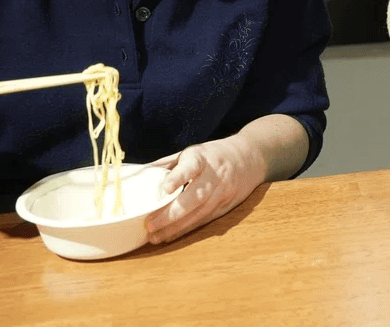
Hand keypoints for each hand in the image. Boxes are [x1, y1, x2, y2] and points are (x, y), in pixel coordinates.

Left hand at [143, 135, 265, 244]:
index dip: (179, 177)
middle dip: (172, 214)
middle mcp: (215, 175)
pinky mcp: (227, 205)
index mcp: (203, 158)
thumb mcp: (193, 151)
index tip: (165, 189)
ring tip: (155, 237)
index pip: (191, 167)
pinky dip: (187, 230)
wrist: (251, 157)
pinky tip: (170, 236)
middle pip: (196, 197)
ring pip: (200, 213)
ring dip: (177, 228)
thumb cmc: (215, 154)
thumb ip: (168, 164)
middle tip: (150, 224)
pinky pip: (205, 220)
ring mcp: (223, 192)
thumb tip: (137, 175)